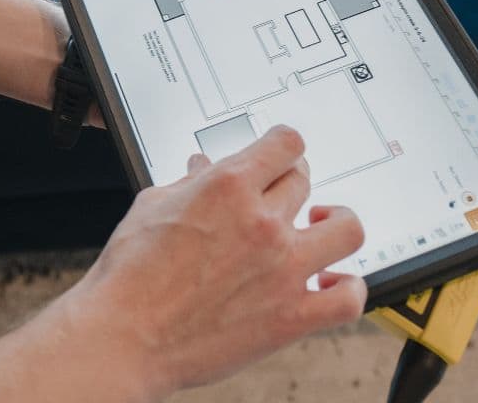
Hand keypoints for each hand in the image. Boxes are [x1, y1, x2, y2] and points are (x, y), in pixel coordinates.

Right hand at [56, 125, 365, 400]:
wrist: (128, 334)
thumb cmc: (132, 272)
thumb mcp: (153, 205)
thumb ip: (188, 182)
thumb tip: (202, 168)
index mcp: (227, 186)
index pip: (285, 143)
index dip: (283, 145)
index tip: (278, 154)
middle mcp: (262, 221)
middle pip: (304, 179)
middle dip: (291, 179)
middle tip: (279, 191)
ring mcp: (284, 269)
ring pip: (346, 229)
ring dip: (336, 222)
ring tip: (319, 226)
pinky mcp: (292, 316)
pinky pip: (349, 298)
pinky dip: (350, 287)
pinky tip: (332, 281)